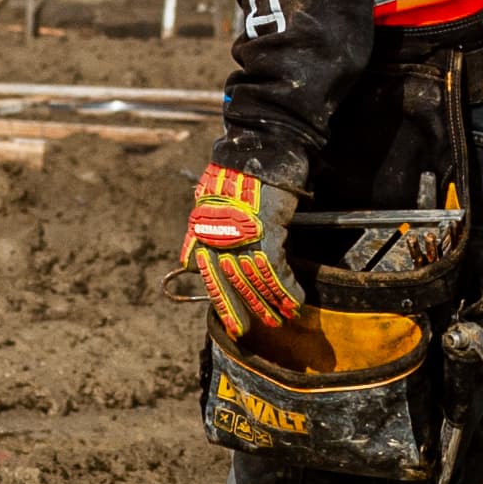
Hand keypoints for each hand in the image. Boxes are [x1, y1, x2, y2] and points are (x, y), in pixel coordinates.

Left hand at [179, 161, 304, 340]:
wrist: (259, 151)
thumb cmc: (236, 177)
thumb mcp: (207, 203)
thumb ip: (199, 234)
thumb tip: (187, 262)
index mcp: (202, 233)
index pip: (209, 278)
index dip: (222, 303)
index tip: (232, 324)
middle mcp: (219, 238)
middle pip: (230, 284)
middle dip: (243, 310)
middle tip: (251, 332)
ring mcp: (242, 236)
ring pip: (255, 280)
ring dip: (270, 302)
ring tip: (282, 318)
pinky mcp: (267, 231)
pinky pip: (276, 270)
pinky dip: (286, 288)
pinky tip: (295, 300)